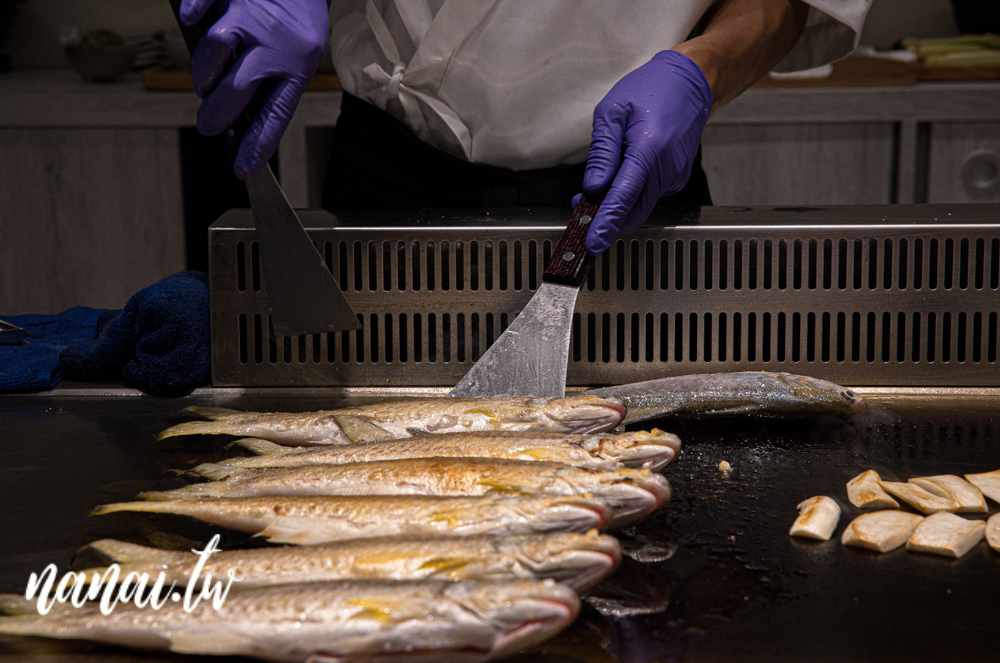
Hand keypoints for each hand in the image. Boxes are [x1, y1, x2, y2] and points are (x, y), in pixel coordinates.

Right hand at [180, 0, 329, 178]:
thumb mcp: (301, 57)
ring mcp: (252, 14)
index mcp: (298, 63)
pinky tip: (190, 18)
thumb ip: (275, 85)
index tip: (243, 169)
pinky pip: (206, 0)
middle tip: (209, 127)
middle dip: (218, 115)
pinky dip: (193, 10)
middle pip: (240, 86)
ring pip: (219, 47)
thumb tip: (247, 125)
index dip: (258, 144)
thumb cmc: (299, 23)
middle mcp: (275, 40)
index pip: (276, 112)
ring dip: (203, 73)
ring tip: (204, 85)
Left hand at [582, 50, 711, 254]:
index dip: (606, 222)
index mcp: (649, 148)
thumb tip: (593, 187)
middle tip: (580, 207)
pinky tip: (626, 169)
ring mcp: (675, 175)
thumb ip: (602, 153)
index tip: (593, 243)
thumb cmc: (651, 90)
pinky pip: (648, 195)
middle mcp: (667, 168)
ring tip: (600, 182)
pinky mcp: (677, 178)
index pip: (623, 196)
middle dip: (606, 218)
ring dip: (617, 205)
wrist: (690, 82)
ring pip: (640, 206)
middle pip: (634, 212)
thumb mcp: (612, 112)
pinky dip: (631, 193)